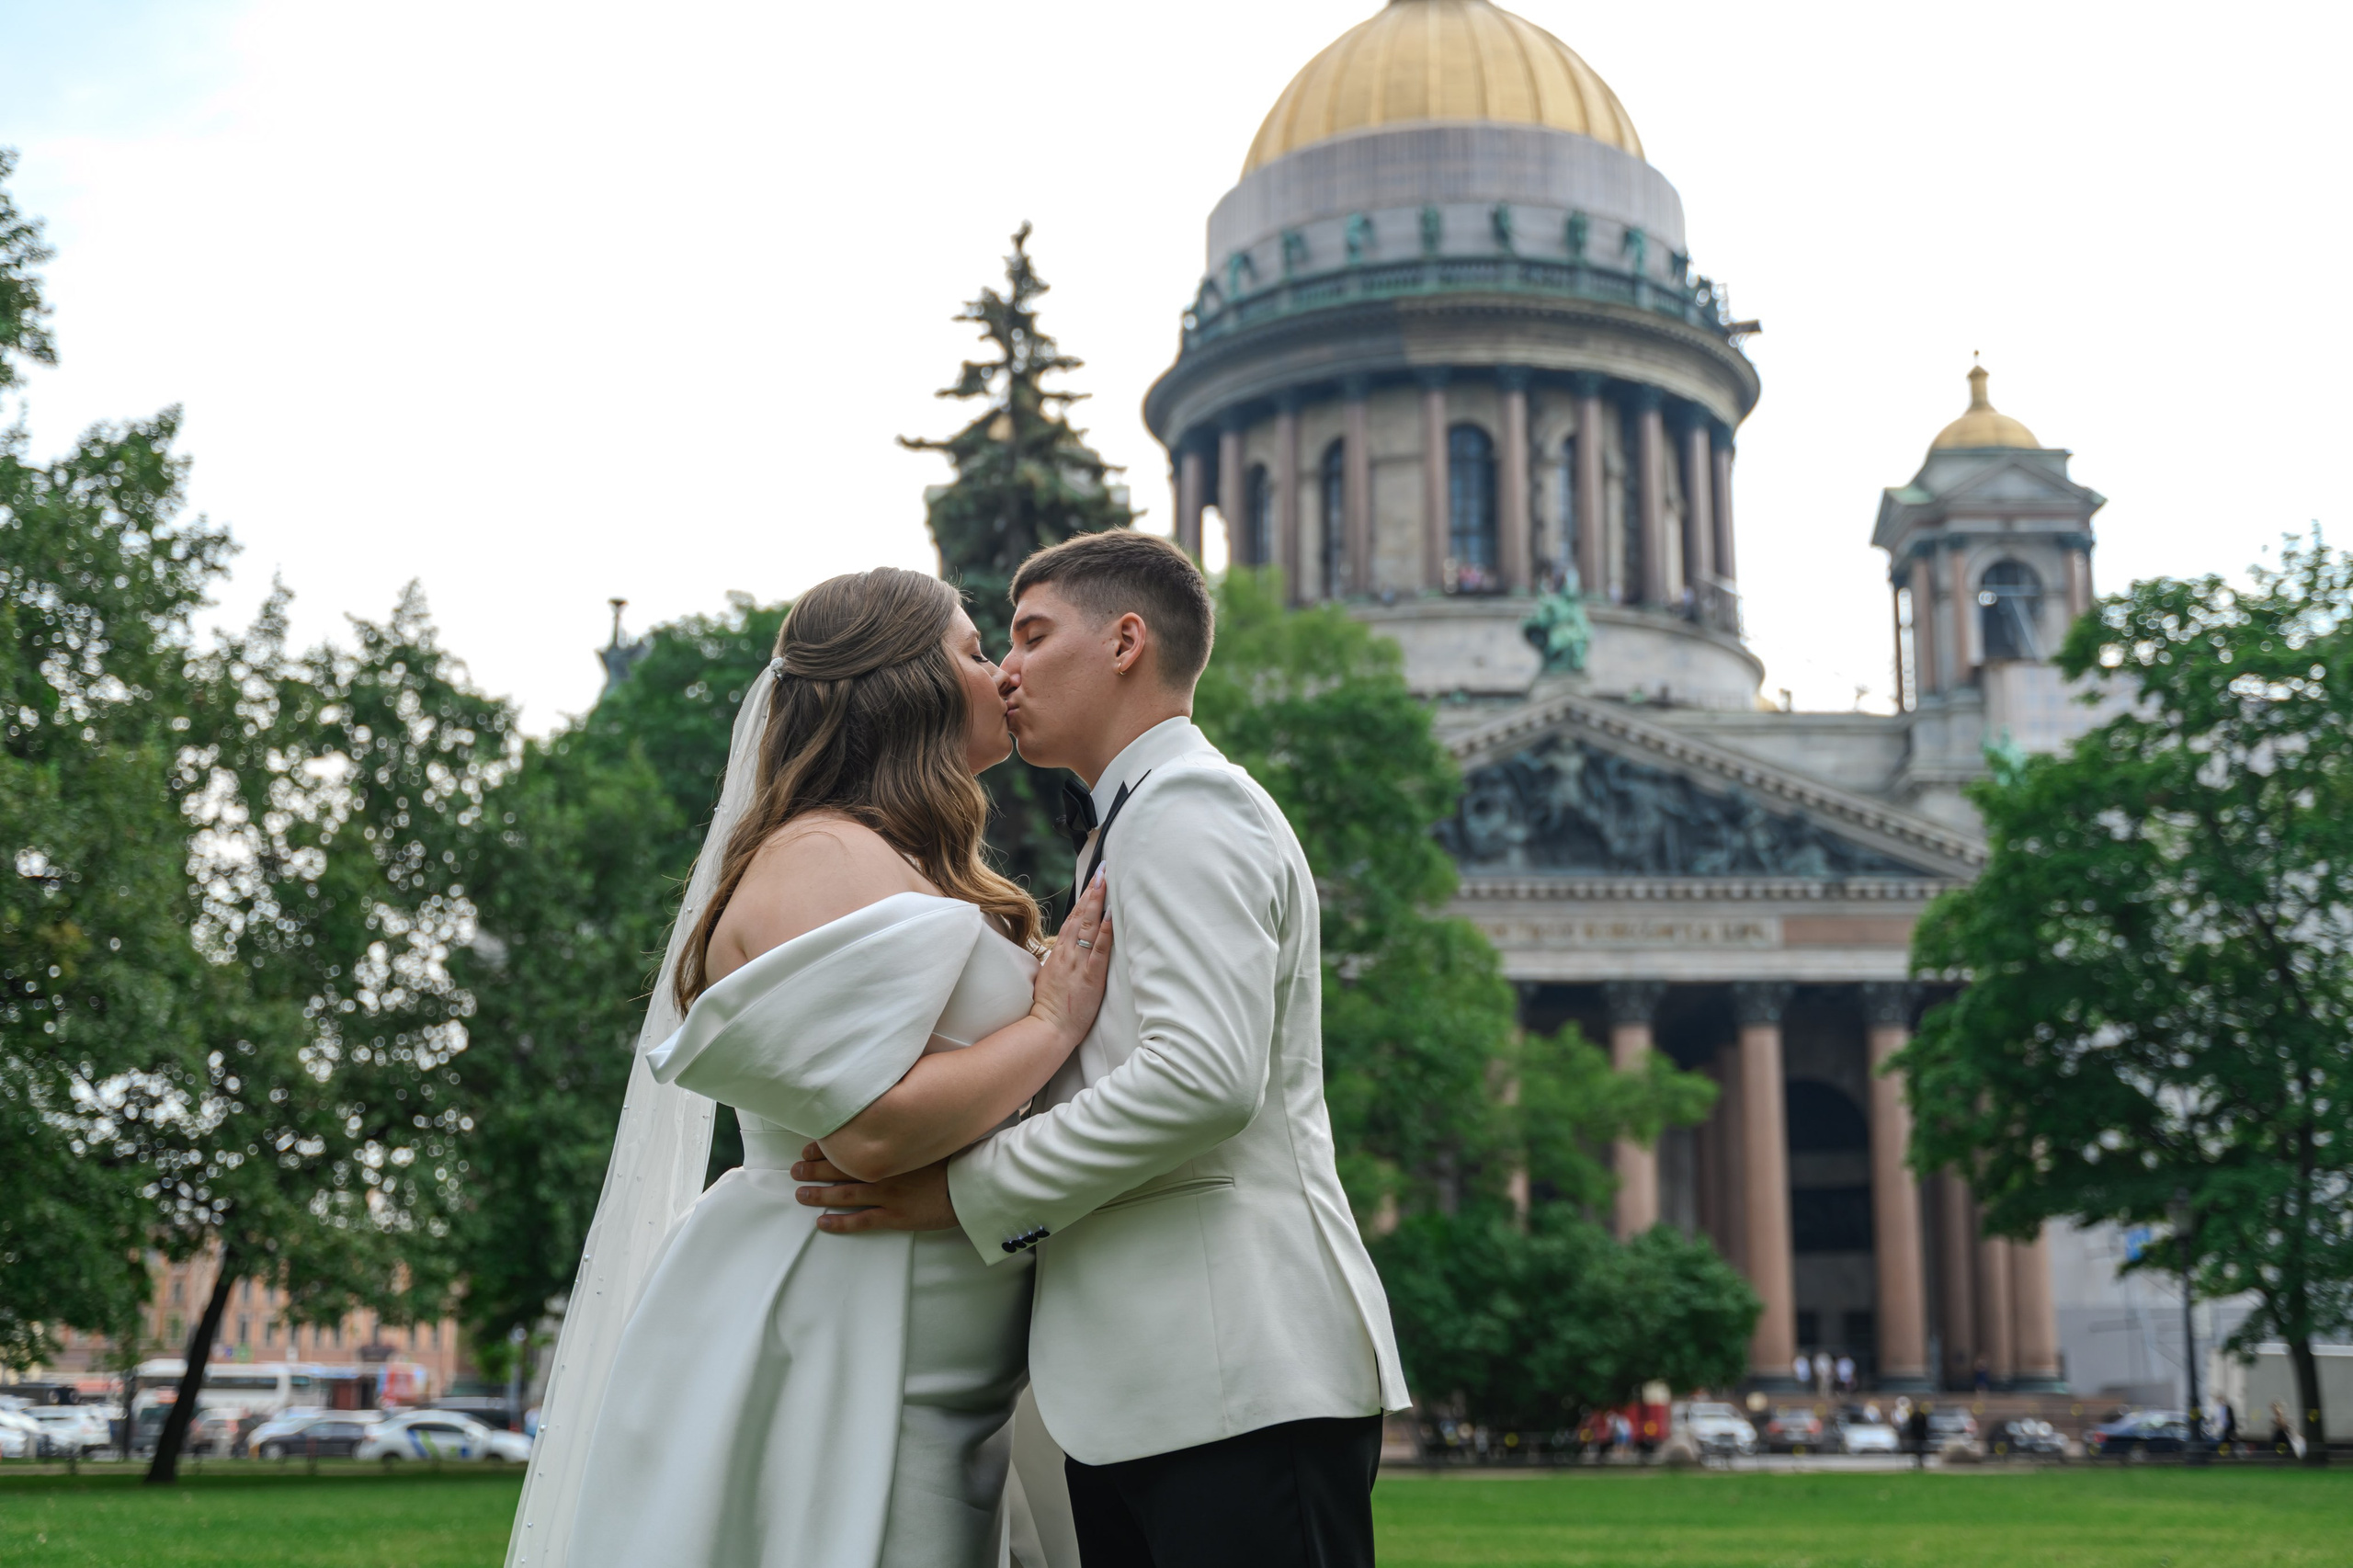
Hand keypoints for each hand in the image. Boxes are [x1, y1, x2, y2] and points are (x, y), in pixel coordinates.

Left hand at [793, 1144, 957, 1231]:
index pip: (848, 1146)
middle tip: (795, 1169)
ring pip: (843, 1195)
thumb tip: (890, 1113)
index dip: (826, 1147)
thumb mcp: (928, 1134)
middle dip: (814, 1169)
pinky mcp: (895, 1217)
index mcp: (889, 1150)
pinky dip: (839, 1222)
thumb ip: (905, 1128)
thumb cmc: (953, 1157)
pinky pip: (860, 1221)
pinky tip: (821, 1222)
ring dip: (819, 1194)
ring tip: (800, 1194)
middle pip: (840, 1169)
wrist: (970, 1184)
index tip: (810, 1145)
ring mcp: (887, 1195)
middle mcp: (882, 1171)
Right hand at [1030, 866, 1112, 1047]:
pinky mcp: (1090, 977)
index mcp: (1059, 953)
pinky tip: (1110, 915)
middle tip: (1102, 869)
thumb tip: (1064, 948)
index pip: (1072, 919)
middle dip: (1092, 891)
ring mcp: (1078, 963)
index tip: (1092, 881)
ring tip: (1105, 880)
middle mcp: (1068, 953)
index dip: (1083, 899)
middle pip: (1080, 916)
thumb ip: (1059, 960)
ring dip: (1097, 902)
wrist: (1048, 1028)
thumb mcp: (1050, 976)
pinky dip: (1104, 931)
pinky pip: (1098, 950)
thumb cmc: (1050, 1006)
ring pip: (1087, 926)